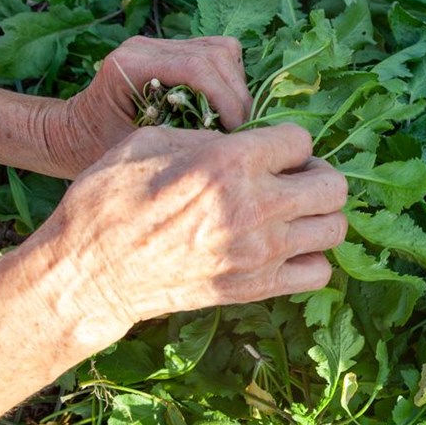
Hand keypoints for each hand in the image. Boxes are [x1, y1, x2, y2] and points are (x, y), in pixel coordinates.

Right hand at [37, 123, 345, 336]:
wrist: (90, 273)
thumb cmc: (109, 199)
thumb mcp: (150, 142)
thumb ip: (207, 136)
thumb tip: (242, 141)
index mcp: (228, 162)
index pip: (301, 141)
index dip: (286, 142)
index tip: (270, 152)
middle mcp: (254, 207)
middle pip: (334, 186)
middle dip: (317, 175)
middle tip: (292, 179)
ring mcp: (259, 252)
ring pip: (335, 229)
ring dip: (319, 216)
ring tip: (291, 213)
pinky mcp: (255, 288)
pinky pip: (318, 272)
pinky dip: (311, 258)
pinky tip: (286, 248)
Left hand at [45, 36, 253, 177]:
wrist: (70, 134)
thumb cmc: (94, 148)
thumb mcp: (135, 149)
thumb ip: (177, 136)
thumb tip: (228, 139)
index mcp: (131, 64)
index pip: (197, 67)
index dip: (227, 98)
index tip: (236, 131)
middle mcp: (146, 45)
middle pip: (216, 55)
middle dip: (236, 95)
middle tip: (240, 131)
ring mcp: (159, 44)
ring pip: (222, 51)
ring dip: (235, 86)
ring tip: (232, 120)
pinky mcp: (171, 51)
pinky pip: (215, 55)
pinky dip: (227, 80)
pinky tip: (220, 107)